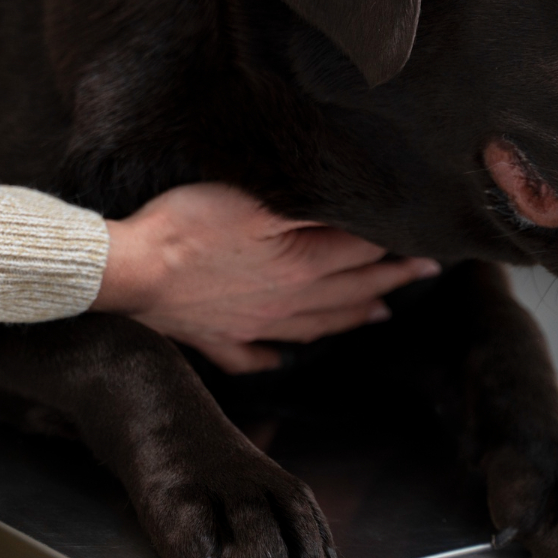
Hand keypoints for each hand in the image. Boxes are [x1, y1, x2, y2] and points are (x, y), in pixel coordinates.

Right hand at [93, 183, 440, 372]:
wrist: (130, 271)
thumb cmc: (187, 226)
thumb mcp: (257, 200)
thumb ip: (310, 207)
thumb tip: (358, 210)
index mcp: (301, 266)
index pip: (362, 253)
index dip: (396, 244)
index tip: (428, 242)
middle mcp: (286, 303)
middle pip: (350, 291)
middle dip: (390, 280)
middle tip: (424, 273)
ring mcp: (252, 326)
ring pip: (316, 325)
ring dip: (352, 318)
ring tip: (379, 314)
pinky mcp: (216, 338)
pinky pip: (254, 356)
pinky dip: (274, 356)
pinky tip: (282, 358)